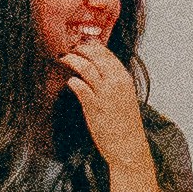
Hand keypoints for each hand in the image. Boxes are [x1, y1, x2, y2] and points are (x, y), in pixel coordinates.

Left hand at [56, 37, 149, 166]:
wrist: (128, 146)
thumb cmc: (125, 124)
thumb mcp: (124, 97)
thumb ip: (114, 83)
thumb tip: (99, 73)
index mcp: (124, 78)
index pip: (107, 53)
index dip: (92, 46)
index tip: (81, 44)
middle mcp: (116, 82)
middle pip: (95, 56)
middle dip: (80, 49)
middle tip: (69, 49)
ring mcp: (105, 94)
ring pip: (86, 68)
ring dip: (72, 60)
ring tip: (63, 59)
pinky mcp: (94, 106)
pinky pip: (80, 87)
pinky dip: (73, 81)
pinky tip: (69, 81)